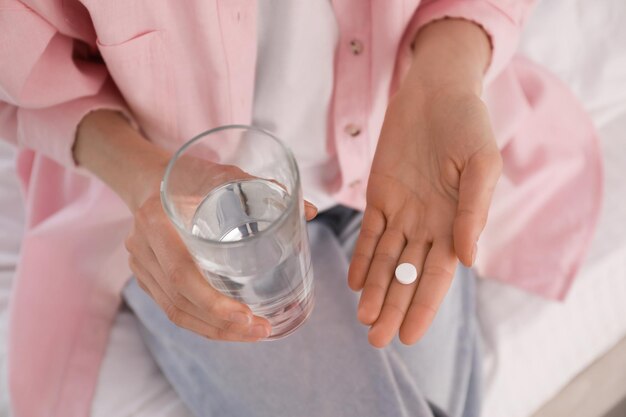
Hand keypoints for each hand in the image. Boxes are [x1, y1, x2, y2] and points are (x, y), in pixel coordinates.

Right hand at [75, 110, 317, 341]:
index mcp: (157, 221)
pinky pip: (171, 307)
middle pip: (179, 301)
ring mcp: (139, 264)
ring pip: (175, 311)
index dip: (212, 302)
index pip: (180, 274)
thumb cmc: (190, 175)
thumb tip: (311, 210)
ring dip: (215, 330)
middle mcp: (142, 247)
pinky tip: (230, 328)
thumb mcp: (224, 174)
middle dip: (222, 325)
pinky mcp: (145, 275)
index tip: (247, 316)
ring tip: (252, 334)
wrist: (149, 177)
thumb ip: (264, 190)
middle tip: (261, 331)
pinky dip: (201, 322)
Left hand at [348, 86, 501, 346]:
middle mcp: (428, 224)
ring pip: (386, 260)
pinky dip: (361, 257)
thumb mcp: (482, 164)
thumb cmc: (467, 123)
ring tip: (364, 320)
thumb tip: (468, 260)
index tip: (410, 336)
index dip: (424, 306)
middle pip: (408, 275)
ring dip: (375, 290)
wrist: (436, 91)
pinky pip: (369, 233)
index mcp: (457, 223)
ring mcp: (402, 211)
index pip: (438, 275)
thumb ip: (474, 211)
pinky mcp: (379, 195)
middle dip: (394, 307)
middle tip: (377, 340)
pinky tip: (355, 283)